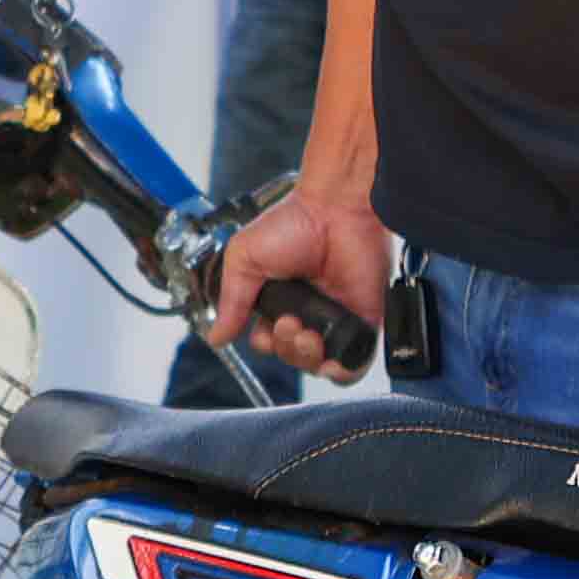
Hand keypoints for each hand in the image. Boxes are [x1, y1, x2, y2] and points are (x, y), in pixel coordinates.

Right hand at [211, 187, 392, 382]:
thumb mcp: (244, 259)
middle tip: (288, 322)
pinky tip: (330, 362)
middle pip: (293, 356)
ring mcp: (337, 316)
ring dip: (307, 357)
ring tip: (307, 334)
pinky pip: (356, 360)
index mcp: (280, 299)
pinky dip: (343, 370)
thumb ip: (230, 301)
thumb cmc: (293, 222)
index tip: (267, 327)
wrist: (335, 208)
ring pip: (320, 363)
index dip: (266, 343)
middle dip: (285, 348)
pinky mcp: (363, 318)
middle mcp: (308, 311)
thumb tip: (215, 336)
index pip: (270, 341)